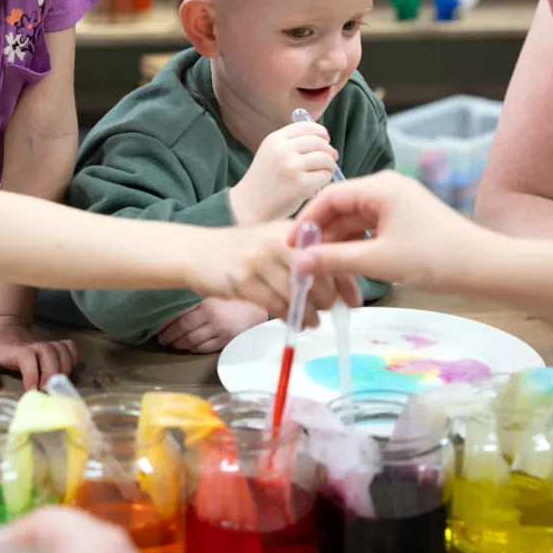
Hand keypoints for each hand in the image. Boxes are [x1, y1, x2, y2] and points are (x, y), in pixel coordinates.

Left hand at [0, 316, 77, 391]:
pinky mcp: (54, 345)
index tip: (31, 390)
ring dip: (64, 369)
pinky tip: (65, 371)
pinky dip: (73, 359)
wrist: (4, 325)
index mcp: (16, 349)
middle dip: (51, 374)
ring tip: (54, 385)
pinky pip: (70, 348)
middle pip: (51, 354)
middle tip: (45, 391)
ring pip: (63, 352)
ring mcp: (46, 344)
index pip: (28, 357)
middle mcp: (35, 344)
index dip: (32, 373)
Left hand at [158, 298, 267, 353]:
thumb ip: (196, 302)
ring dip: (178, 344)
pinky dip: (192, 348)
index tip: (157, 327)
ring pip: (191, 340)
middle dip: (169, 335)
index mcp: (206, 301)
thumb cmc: (232, 301)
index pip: (179, 313)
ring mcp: (218, 329)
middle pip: (183, 328)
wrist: (257, 311)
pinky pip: (203, 348)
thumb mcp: (214, 296)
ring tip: (171, 344)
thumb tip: (171, 312)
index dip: (166, 323)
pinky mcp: (225, 340)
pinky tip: (187, 347)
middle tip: (161, 339)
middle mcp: (211, 315)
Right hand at [192, 220, 360, 327]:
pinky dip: (289, 317)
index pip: (329, 252)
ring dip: (310, 313)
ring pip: (297, 292)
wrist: (197, 252)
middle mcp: (276, 240)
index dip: (345, 279)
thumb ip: (306, 258)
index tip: (354, 301)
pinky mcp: (243, 280)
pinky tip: (294, 323)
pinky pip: (276, 304)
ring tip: (314, 322)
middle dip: (329, 298)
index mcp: (290, 229)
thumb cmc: (243, 250)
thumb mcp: (276, 244)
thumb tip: (340, 287)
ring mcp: (258, 259)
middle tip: (333, 312)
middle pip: (316, 273)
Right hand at [229, 121, 337, 224]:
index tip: (326, 140)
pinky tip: (315, 186)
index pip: (306, 127)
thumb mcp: (271, 154)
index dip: (321, 132)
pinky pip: (324, 176)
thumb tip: (324, 140)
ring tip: (322, 174)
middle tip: (331, 160)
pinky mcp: (301, 184)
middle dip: (329, 152)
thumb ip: (292, 144)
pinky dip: (324, 181)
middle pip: (319, 142)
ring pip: (325, 159)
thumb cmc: (264, 182)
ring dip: (329, 167)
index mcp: (275, 140)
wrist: (249, 207)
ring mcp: (292, 167)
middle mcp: (282, 150)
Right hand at [292, 171, 478, 292]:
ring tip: (322, 273)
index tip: (290, 245)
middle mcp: (387, 190)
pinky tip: (347, 271)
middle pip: (341, 210)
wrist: (484, 268)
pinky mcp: (406, 223)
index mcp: (380, 187)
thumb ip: (334, 260)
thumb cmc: (435, 258)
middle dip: (321, 237)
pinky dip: (356, 250)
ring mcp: (398, 206)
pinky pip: (370, 232)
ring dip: (338, 247)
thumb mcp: (378, 260)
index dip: (306, 222)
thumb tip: (298, 262)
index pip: (329, 197)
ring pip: (355, 224)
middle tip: (303, 264)